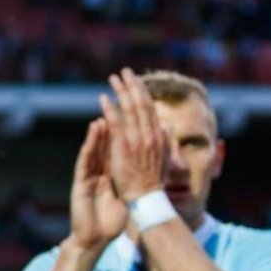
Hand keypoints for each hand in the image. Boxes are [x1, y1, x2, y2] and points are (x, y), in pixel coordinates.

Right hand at [67, 118, 127, 251]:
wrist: (94, 239)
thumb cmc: (111, 221)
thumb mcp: (127, 198)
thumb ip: (135, 182)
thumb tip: (149, 169)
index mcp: (111, 175)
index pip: (119, 150)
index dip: (125, 133)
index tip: (134, 117)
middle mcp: (99, 172)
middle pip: (107, 146)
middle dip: (112, 125)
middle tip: (117, 108)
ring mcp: (89, 176)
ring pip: (96, 149)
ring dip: (100, 131)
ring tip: (105, 113)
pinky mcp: (81, 181)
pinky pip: (86, 159)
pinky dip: (91, 143)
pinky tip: (94, 130)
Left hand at [99, 67, 169, 202]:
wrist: (146, 199)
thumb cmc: (153, 181)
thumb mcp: (164, 158)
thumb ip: (165, 140)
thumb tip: (168, 125)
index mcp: (158, 137)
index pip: (150, 109)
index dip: (143, 93)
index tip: (136, 81)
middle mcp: (149, 135)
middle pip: (141, 104)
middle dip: (133, 86)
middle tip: (125, 71)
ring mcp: (137, 140)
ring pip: (129, 110)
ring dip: (121, 92)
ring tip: (113, 78)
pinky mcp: (124, 147)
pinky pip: (116, 124)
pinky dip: (110, 109)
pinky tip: (103, 98)